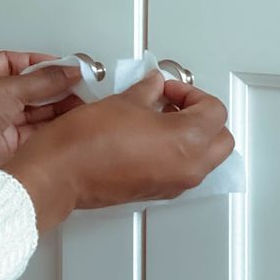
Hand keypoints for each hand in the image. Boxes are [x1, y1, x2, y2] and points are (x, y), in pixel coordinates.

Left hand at [0, 51, 81, 204]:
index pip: (18, 62)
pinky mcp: (6, 142)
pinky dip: (52, 126)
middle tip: (81, 85)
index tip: (66, 66)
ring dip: (57, 106)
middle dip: (55, 86)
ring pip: (34, 109)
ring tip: (81, 102)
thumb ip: (42, 81)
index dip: (43, 63)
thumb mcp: (8, 89)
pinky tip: (68, 121)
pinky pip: (34, 130)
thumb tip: (67, 72)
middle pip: (29, 86)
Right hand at [4, 72, 233, 231]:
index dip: (190, 93)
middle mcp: (187, 167)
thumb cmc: (85, 143)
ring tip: (160, 119)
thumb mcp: (123, 102)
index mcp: (187, 141)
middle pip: (221, 139)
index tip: (167, 89)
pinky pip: (183, 171)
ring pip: (205, 158)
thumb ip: (147, 91)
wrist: (59, 173)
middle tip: (174, 103)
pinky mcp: (156, 192)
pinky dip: (177, 153)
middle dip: (202, 116)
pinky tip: (149, 138)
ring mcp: (173, 183)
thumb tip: (153, 86)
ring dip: (192, 136)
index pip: (213, 111)